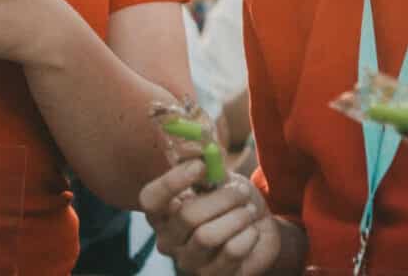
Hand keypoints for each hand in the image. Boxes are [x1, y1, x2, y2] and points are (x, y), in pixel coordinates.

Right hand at [140, 158, 281, 275]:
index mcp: (162, 212)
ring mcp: (188, 262)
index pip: (150, 199)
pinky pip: (230, 252)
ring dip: (236, 217)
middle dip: (222, 199)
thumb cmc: (230, 201)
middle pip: (187, 216)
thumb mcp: (219, 177)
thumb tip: (202, 145)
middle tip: (241, 191)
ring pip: (207, 237)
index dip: (172, 182)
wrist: (256, 230)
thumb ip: (207, 163)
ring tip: (248, 210)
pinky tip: (251, 230)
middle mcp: (168, 240)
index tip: (201, 166)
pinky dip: (247, 235)